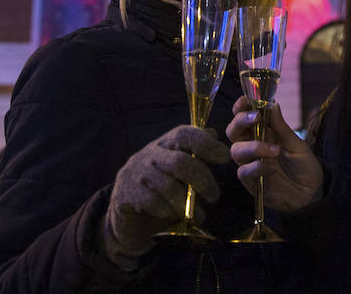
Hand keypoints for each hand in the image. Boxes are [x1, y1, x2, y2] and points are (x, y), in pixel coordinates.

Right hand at [103, 125, 228, 265]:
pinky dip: (170, 212)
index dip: (207, 144)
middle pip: (180, 162)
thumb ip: (195, 151)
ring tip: (200, 215)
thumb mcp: (177, 166)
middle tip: (214, 196)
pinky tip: (178, 218)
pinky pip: (154, 204)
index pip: (185, 134)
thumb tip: (214, 133)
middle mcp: (150, 154)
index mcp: (166, 143)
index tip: (225, 157)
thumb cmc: (159, 186)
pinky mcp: (127, 196)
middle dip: (202, 180)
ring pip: (168, 186)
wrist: (126, 214)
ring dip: (187, 203)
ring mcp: (137, 174)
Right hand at [226, 96, 322, 212]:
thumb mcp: (296, 143)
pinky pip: (244, 172)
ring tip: (274, 151)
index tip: (245, 100)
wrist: (312, 194)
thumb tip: (272, 103)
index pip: (244, 117)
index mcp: (263, 133)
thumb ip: (281, 126)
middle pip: (233, 131)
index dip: (240, 107)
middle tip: (254, 117)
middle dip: (239, 121)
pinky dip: (256, 167)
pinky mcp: (252, 183)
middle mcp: (253, 146)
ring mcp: (251, 164)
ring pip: (235, 151)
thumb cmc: (304, 166)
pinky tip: (271, 168)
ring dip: (253, 146)